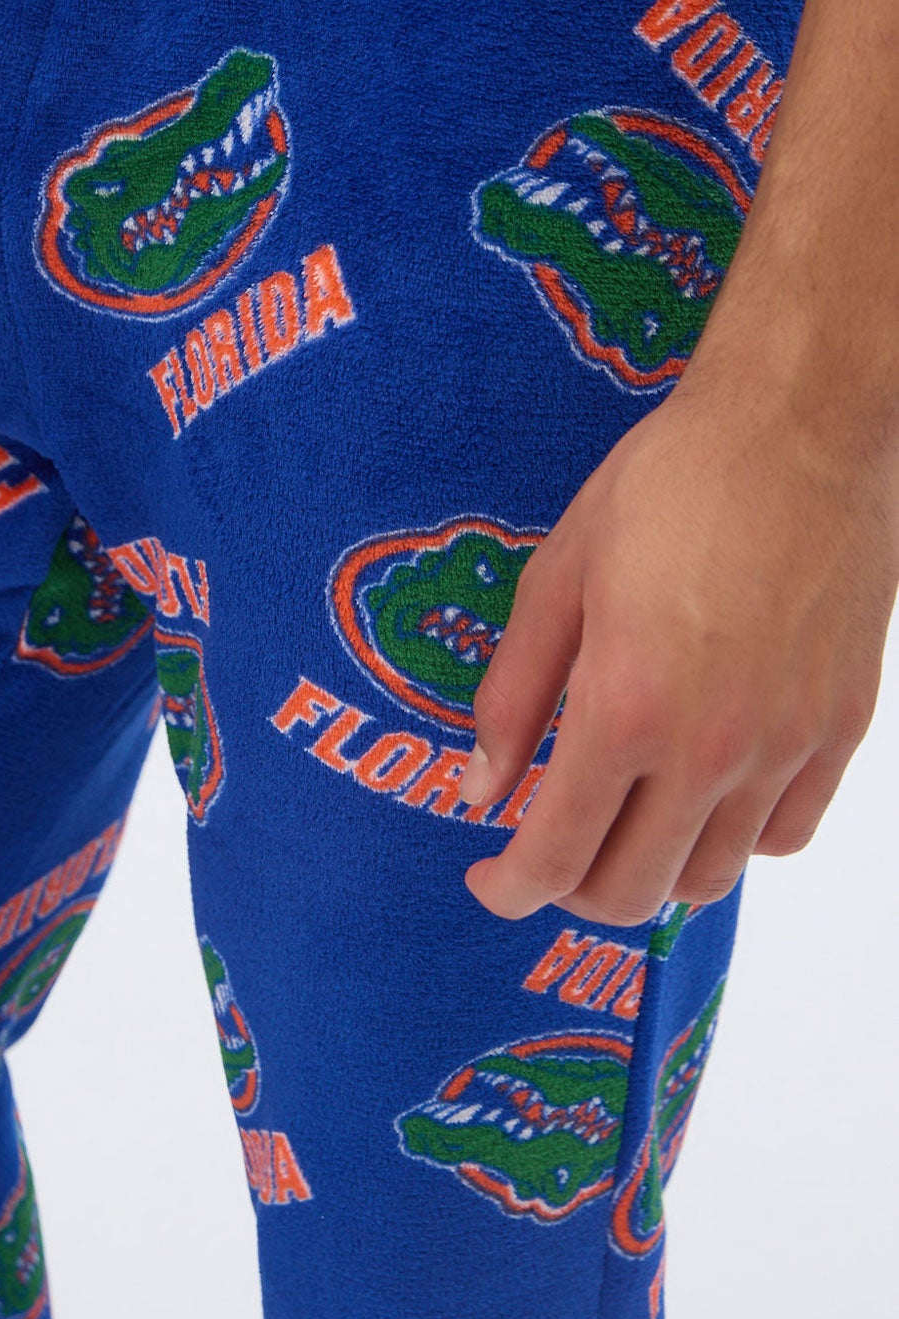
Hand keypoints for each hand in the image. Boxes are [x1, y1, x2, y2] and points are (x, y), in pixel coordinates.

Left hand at [462, 368, 898, 924]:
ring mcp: (786, 746)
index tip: (489, 878)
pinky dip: (732, 840)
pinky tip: (700, 794)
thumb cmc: (671, 485)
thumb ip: (512, 695)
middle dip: (571, 888)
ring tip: (621, 822)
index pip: (557, 854)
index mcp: (625, 708)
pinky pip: (783, 834)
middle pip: (632, 890)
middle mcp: (710, 748)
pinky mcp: (840, 729)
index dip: (510, 886)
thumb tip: (479, 787)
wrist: (798, 429)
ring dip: (652, 870)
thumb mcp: (557, 577)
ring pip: (712, 877)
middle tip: (546, 849)